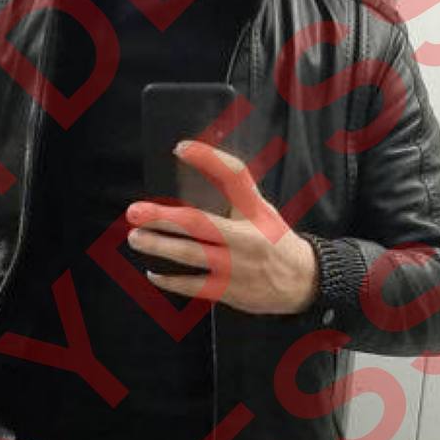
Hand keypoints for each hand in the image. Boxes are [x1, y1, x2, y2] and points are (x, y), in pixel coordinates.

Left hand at [125, 140, 319, 315]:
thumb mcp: (261, 209)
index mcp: (254, 212)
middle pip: (199, 223)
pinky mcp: (230, 291)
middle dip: (163, 217)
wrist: (304, 281)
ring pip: (191, 255)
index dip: (208, 159)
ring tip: (136, 238)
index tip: (181, 148)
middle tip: (135, 212)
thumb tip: (196, 167)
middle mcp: (245, 237)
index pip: (233, 177)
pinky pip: (194, 286)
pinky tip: (153, 273)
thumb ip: (234, 190)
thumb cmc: (275, 239)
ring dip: (160, 246)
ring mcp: (237, 266)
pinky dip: (171, 281)